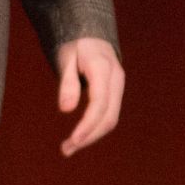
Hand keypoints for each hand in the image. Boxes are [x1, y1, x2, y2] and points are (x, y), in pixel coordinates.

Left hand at [56, 37, 124, 156]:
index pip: (99, 103)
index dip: (87, 124)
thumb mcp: (66, 58)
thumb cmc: (76, 45)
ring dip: (91, 137)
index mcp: (103, 68)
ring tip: (68, 148)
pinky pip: (108, 115)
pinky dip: (94, 129)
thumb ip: (67, 83)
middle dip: (89, 137)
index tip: (73, 140)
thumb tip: (66, 110)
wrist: (92, 34)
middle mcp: (115, 80)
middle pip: (108, 117)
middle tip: (66, 150)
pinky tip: (79, 137)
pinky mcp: (115, 94)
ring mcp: (118, 87)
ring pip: (111, 119)